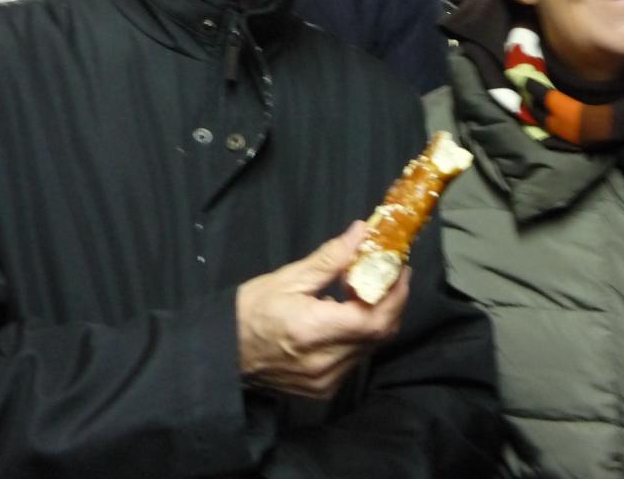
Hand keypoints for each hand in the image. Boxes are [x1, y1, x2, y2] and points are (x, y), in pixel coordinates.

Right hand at [236, 220, 410, 399]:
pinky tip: (349, 317)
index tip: (400, 269)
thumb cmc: (250, 311)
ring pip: (370, 348)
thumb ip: (331, 258)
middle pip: (379, 334)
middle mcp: (324, 362)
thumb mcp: (288, 278)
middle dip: (392, 303)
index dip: (395, 294)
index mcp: (313, 330)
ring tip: (369, 291)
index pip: (374, 318)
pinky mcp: (323, 390)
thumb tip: (361, 233)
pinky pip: (355, 360)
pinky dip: (360, 336)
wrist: (223, 353)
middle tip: (391, 275)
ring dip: (377, 318)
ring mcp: (325, 381)